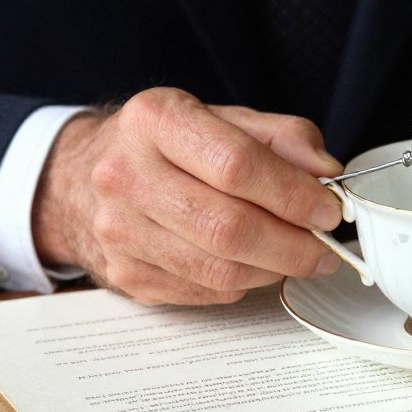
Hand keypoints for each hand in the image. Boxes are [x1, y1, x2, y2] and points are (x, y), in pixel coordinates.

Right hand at [32, 87, 343, 304]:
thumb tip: (326, 171)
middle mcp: (126, 174)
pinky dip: (243, 284)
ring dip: (275, 270)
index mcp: (155, 120)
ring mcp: (120, 230)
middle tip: (325, 246)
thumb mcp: (223, 119)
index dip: (293, 194)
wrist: (83, 175)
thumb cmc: (167, 145)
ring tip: (300, 256)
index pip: (236, 165)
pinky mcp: (124, 274)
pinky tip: (255, 264)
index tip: (329, 209)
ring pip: (219, 271)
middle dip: (293, 245)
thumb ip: (283, 138)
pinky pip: (204, 292)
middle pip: (228, 227)